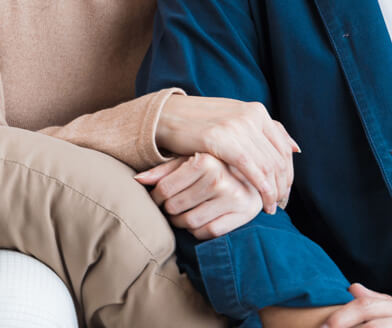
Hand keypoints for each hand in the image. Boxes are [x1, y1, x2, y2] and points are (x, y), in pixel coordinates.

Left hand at [135, 153, 262, 238]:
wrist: (254, 173)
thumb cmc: (213, 166)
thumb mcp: (188, 161)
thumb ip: (163, 170)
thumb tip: (137, 180)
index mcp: (205, 160)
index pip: (164, 189)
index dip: (155, 197)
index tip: (157, 198)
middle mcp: (220, 177)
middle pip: (175, 207)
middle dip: (168, 210)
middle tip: (170, 207)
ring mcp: (234, 197)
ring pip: (190, 222)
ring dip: (181, 222)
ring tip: (183, 214)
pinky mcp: (242, 214)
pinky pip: (208, 232)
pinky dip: (199, 231)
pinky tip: (200, 220)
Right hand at [154, 94, 298, 212]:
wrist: (167, 115)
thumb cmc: (201, 123)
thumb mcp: (236, 121)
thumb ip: (264, 132)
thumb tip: (297, 147)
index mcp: (257, 111)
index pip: (283, 146)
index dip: (288, 171)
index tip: (285, 190)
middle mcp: (252, 116)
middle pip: (279, 158)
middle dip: (283, 184)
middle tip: (281, 203)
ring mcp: (238, 126)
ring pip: (269, 166)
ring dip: (274, 191)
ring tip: (272, 207)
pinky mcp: (222, 139)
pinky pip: (252, 169)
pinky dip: (262, 189)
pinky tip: (262, 203)